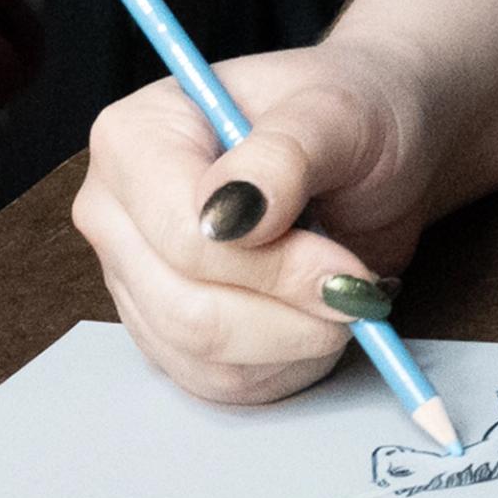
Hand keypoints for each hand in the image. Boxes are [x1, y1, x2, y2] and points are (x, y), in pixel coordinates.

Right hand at [68, 38, 451, 407]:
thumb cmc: (354, 112)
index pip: (181, 236)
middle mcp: (118, 211)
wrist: (379, 151)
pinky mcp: (165, 331)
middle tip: (357, 293)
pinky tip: (315, 319)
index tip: (345, 270)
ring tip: (342, 294)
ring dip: (292, 346)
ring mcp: (136, 277)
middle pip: (184, 310)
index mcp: (136, 136)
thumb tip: (233, 216)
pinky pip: (216, 384)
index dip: (271, 268)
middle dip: (286, 316)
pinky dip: (283, 369)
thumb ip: (282, 156)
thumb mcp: (336, 113)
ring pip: (201, 359)